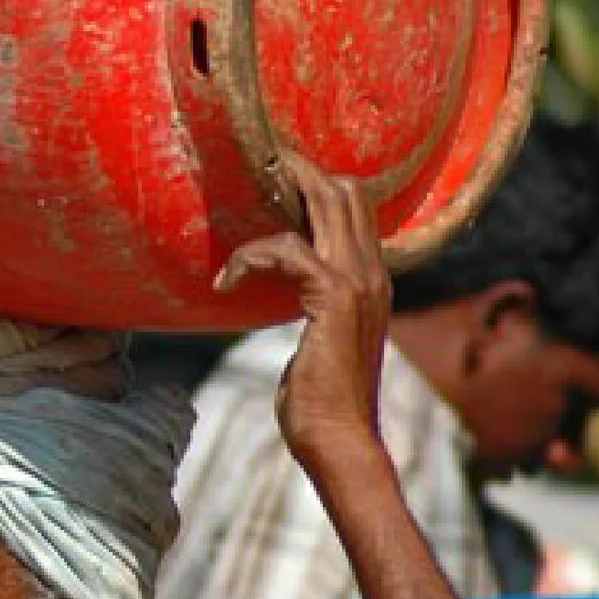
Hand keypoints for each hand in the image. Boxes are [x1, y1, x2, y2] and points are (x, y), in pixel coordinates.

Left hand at [216, 155, 392, 483]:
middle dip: (299, 170)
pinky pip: (286, 250)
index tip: (275, 176)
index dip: (320, 185)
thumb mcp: (318, 340)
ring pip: (325, 204)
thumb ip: (312, 308)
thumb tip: (282, 294)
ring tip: (237, 196)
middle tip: (257, 161)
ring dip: (277, 194)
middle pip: (346, 192)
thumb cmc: (320, 400)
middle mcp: (373, 273)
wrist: (338, 437)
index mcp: (371, 281)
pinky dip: (250, 257)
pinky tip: (225, 282)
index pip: (356, 209)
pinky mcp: (333, 297)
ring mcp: (358, 282)